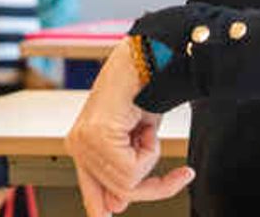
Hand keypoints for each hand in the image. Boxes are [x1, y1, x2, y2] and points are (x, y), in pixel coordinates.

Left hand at [65, 40, 194, 215]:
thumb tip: (117, 204)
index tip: (107, 215)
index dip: (98, 204)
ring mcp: (85, 141)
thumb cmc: (142, 88)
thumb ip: (125, 171)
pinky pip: (133, 169)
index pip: (90, 186)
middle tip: (181, 174)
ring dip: (152, 158)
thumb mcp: (136, 139)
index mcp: (82, 141)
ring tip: (150, 131)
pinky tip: (146, 127)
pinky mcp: (98, 138)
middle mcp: (78, 143)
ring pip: (128, 182)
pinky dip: (151, 150)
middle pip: (118, 190)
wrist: (146, 58)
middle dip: (153, 183)